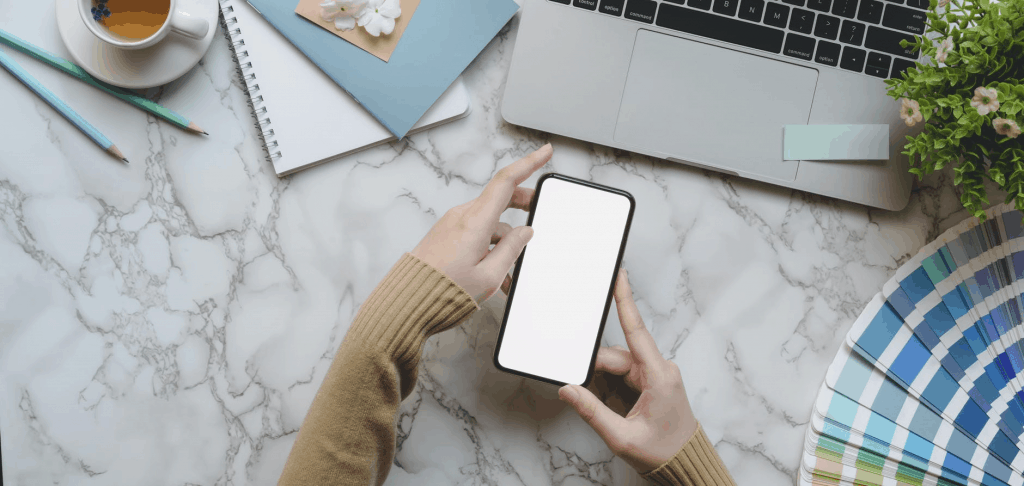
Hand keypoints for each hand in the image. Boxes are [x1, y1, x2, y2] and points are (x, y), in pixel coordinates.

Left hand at [411, 144, 552, 302]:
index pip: (506, 181)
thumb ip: (512, 250)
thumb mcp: (489, 276)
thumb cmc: (443, 291)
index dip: (529, 163)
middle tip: (538, 210)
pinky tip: (494, 270)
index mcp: (476, 221)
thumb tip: (525, 233)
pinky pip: (475, 232)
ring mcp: (452, 224)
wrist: (407, 301)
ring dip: (503, 239)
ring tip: (511, 270)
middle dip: (522, 203)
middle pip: (500, 198)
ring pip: (488, 221)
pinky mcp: (445, 235)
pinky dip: (489, 245)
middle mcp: (462, 216)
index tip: (544, 152)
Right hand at [559, 269, 698, 473]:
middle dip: (595, 371)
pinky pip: (624, 372)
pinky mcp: (653, 379)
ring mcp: (657, 373)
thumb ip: (592, 412)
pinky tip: (612, 402)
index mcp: (659, 376)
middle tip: (583, 392)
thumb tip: (568, 389)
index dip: (625, 300)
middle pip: (616, 355)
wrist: (685, 463)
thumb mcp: (622, 436)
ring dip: (603, 381)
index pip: (636, 331)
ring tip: (609, 409)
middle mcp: (660, 368)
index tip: (619, 275)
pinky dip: (611, 384)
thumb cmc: (662, 451)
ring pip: (618, 364)